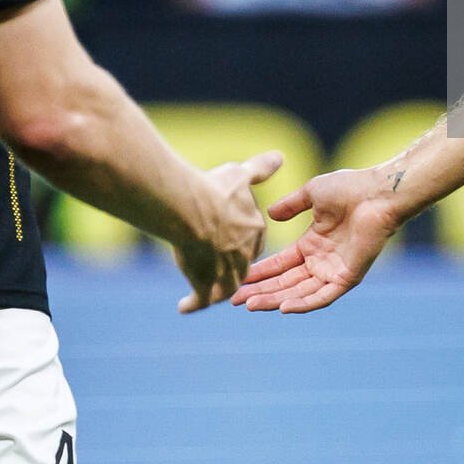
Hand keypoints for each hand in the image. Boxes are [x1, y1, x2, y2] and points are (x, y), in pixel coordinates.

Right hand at [175, 150, 283, 314]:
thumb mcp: (239, 174)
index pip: (253, 240)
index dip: (242, 240)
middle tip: (216, 267)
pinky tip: (184, 306)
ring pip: (225, 285)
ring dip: (214, 289)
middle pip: (241, 265)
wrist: (191, 209)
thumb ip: (259, 169)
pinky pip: (202, 300)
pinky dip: (194, 303)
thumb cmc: (215, 189)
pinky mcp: (206, 284)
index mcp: (254, 230)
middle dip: (230, 267)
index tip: (230, 239)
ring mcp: (226, 272)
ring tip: (203, 291)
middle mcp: (244, 254)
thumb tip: (279, 158)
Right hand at [230, 167, 399, 313]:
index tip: (237, 278)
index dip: (259, 272)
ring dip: (275, 300)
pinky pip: (323, 296)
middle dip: (260, 291)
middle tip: (234, 299)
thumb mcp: (312, 193)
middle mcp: (321, 262)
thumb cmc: (350, 188)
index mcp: (312, 244)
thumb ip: (291, 204)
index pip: (280, 264)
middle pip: (284, 282)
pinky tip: (284, 307)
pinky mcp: (348, 278)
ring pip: (299, 292)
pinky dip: (304, 303)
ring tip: (251, 305)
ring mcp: (334, 271)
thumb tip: (270, 214)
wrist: (378, 192)